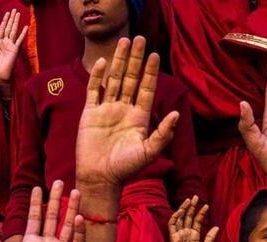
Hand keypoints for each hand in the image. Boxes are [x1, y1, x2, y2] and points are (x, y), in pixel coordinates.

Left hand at [0, 9, 26, 87]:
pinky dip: (22, 33)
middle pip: (8, 28)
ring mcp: (10, 46)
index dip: (4, 21)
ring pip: (13, 31)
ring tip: (18, 14)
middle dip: (11, 19)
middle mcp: (5, 43)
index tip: (7, 14)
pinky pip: (19, 40)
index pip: (1, 29)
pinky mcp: (15, 50)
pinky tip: (26, 27)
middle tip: (14, 10)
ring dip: (16, 22)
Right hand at [75, 36, 179, 189]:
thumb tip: (176, 115)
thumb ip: (163, 134)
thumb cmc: (126, 169)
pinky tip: (102, 62)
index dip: (150, 72)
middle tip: (139, 38)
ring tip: (123, 41)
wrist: (100, 179)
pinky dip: (98, 76)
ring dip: (118, 61)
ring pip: (113, 80)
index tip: (155, 55)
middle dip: (135, 59)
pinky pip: (94, 91)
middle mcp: (124, 110)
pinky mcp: (90, 114)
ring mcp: (106, 110)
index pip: (146, 89)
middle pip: (130, 78)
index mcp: (139, 117)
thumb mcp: (148, 152)